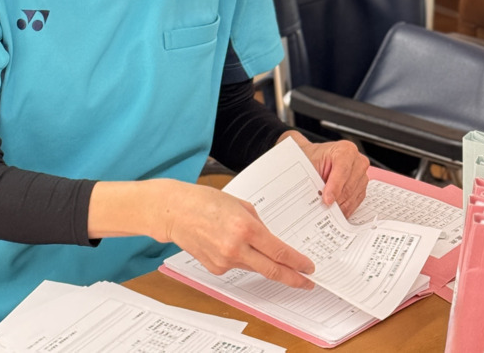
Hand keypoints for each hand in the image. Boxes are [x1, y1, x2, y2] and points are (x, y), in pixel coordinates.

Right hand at [158, 180, 315, 288]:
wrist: (174, 212)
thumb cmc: (204, 201)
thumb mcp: (239, 204)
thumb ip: (257, 224)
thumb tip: (269, 242)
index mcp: (246, 228)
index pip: (280, 252)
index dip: (298, 262)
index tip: (309, 268)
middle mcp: (236, 248)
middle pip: (272, 271)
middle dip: (293, 279)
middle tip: (306, 283)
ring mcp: (225, 261)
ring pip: (253, 267)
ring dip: (260, 261)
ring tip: (249, 243)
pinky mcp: (216, 268)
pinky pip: (236, 265)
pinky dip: (239, 257)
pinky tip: (226, 242)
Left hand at [281, 131, 368, 216]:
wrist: (315, 158)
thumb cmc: (312, 157)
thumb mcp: (308, 163)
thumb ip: (313, 176)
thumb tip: (314, 194)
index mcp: (345, 150)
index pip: (343, 170)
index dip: (334, 187)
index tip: (326, 200)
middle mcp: (357, 161)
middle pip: (349, 186)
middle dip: (336, 200)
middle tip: (324, 208)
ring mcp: (361, 174)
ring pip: (353, 196)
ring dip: (340, 206)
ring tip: (327, 210)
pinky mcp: (362, 186)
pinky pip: (356, 201)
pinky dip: (345, 207)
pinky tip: (335, 210)